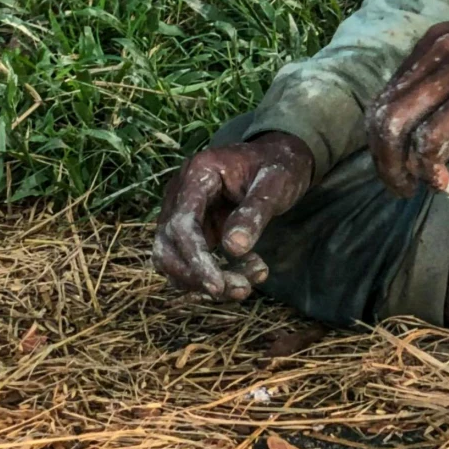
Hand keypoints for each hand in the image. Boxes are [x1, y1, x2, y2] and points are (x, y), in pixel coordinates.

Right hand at [152, 131, 313, 300]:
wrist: (279, 158)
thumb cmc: (279, 164)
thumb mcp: (276, 182)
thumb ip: (255, 211)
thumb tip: (234, 249)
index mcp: (197, 173)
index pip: (181, 224)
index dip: (195, 258)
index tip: (218, 285)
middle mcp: (180, 193)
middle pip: (168, 247)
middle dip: (199, 275)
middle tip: (242, 290)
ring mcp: (180, 213)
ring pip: (173, 260)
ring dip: (204, 281)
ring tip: (247, 286)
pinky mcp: (190, 231)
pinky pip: (188, 262)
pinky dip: (211, 275)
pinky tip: (246, 275)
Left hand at [366, 0, 448, 198]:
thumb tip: (435, 147)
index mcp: (437, 42)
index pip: (385, 98)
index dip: (386, 143)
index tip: (407, 170)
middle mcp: (440, 49)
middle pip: (381, 115)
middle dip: (385, 162)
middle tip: (403, 189)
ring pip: (397, 127)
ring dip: (403, 169)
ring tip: (423, 189)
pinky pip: (434, 137)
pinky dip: (432, 168)